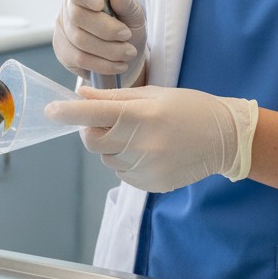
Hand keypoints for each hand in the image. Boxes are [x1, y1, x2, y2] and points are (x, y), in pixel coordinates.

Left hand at [45, 86, 258, 192]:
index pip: (93, 114)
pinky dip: (127, 161)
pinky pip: (122, 173)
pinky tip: (150, 151)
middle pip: (93, 142)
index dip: (68, 112)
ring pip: (107, 158)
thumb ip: (113, 97)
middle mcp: (141, 144)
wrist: (226, 138)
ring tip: (142, 136)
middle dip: (94, 131)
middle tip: (112, 121)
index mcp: (141, 115)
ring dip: (113, 147)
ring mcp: (146, 167)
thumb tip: (79, 94)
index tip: (51, 111)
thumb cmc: (188, 108)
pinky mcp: (151, 184)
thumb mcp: (152, 94)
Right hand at [53, 0, 146, 86]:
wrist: (125, 56)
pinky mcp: (63, 52)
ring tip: (128, 53)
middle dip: (106, 29)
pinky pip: (79, 59)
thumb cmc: (127, 27)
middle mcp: (68, 6)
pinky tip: (117, 64)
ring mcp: (63, 30)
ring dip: (108, 50)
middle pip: (77, 15)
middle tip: (127, 36)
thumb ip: (126, 2)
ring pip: (79, 40)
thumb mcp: (133, 14)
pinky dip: (102, 64)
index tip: (99, 4)